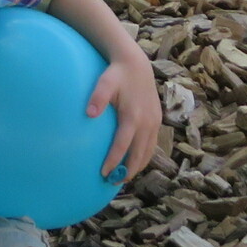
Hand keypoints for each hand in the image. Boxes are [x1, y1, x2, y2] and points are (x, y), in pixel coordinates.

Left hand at [87, 51, 160, 182]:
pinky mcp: (158, 121)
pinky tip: (135, 161)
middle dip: (127, 170)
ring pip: (148, 152)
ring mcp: (154, 123)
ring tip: (124, 177)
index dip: (114, 161)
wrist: (136, 64)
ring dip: (137, 166)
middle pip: (138, 154)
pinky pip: (152, 144)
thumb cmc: (116, 74)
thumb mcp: (104, 82)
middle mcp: (147, 123)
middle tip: (114, 182)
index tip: (104, 173)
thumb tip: (88, 114)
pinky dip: (145, 156)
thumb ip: (97, 98)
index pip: (122, 145)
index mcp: (133, 116)